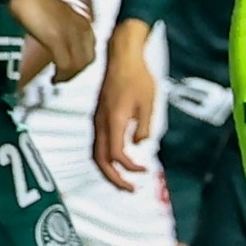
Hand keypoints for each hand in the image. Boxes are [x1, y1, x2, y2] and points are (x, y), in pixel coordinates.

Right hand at [11, 0, 94, 83]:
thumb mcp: (54, 12)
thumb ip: (60, 25)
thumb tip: (55, 38)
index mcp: (82, 16)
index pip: (91, 44)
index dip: (82, 59)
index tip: (71, 67)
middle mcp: (82, 24)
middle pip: (89, 56)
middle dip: (78, 70)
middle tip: (64, 77)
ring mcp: (71, 32)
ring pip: (80, 63)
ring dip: (70, 75)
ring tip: (58, 80)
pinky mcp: (57, 39)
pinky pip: (66, 64)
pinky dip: (62, 75)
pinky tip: (54, 78)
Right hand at [95, 20, 158, 192]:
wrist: (121, 55)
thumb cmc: (137, 76)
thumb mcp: (149, 102)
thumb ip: (144, 126)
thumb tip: (139, 143)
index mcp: (113, 120)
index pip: (116, 154)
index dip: (129, 167)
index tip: (144, 170)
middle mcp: (101, 122)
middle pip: (100, 160)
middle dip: (113, 178)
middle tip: (129, 189)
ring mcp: (97, 119)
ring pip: (96, 153)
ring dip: (108, 170)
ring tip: (123, 180)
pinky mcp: (98, 115)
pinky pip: (98, 143)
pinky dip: (106, 157)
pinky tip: (118, 159)